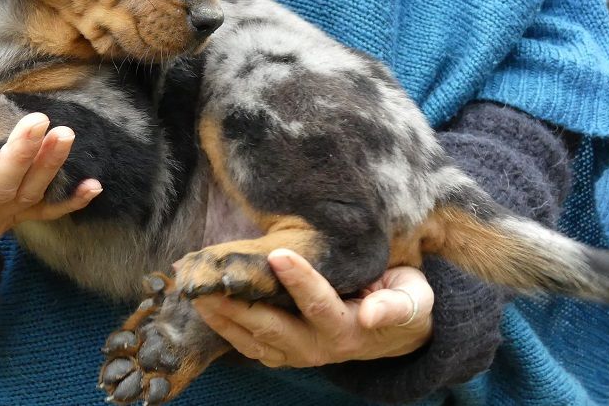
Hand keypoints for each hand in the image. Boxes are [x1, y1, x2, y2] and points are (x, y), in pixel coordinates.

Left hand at [192, 249, 432, 367]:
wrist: (393, 335)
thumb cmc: (404, 304)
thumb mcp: (414, 300)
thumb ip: (397, 305)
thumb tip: (372, 314)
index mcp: (348, 329)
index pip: (320, 305)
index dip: (300, 281)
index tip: (278, 253)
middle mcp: (317, 347)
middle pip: (272, 327)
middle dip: (238, 303)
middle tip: (209, 280)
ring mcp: (296, 353)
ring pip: (251, 338)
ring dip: (221, 315)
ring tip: (194, 290)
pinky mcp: (281, 353)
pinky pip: (246, 343)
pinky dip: (222, 325)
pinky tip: (202, 305)